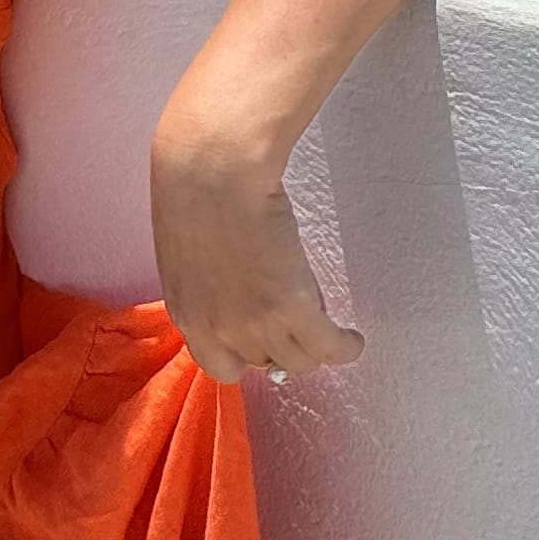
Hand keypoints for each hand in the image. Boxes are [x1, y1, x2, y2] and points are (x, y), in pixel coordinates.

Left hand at [148, 128, 364, 388]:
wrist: (211, 172)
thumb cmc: (192, 191)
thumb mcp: (187, 255)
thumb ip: (207, 285)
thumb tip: (234, 289)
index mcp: (188, 316)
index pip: (220, 367)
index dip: (246, 356)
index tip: (260, 340)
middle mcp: (221, 330)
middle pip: (265, 362)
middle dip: (281, 342)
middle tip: (296, 318)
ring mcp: (257, 323)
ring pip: (300, 359)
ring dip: (316, 347)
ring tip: (330, 332)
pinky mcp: (292, 307)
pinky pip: (328, 346)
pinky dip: (345, 347)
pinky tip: (351, 338)